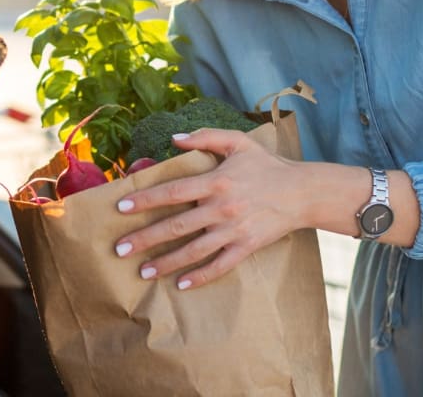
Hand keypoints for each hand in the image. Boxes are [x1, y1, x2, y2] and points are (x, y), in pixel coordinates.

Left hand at [113, 128, 304, 289]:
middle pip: (176, 226)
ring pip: (193, 251)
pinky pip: (219, 266)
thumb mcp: (238, 142)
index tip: (121, 207)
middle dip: (145, 238)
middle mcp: (221, 208)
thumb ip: (206, 137)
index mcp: (216, 182)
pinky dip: (200, 276)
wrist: (303, 192)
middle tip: (119, 249)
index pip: (173, 192)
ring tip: (142, 272)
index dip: (146, 199)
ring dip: (166, 263)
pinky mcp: (246, 248)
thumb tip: (174, 138)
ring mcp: (234, 231)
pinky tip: (180, 284)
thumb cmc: (267, 165)